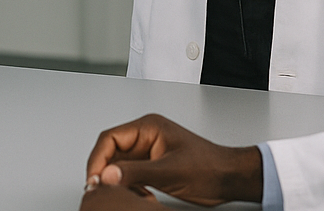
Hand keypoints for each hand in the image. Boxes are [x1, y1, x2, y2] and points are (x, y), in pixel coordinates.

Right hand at [84, 114, 262, 206]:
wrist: (230, 178)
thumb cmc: (209, 167)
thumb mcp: (169, 171)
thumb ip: (136, 173)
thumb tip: (107, 175)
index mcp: (148, 127)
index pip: (110, 138)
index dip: (98, 158)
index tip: (94, 178)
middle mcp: (146, 136)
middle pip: (112, 151)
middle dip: (105, 171)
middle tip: (101, 189)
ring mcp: (149, 151)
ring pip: (119, 165)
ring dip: (118, 181)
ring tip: (121, 195)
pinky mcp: (153, 165)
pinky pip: (131, 174)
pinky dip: (129, 187)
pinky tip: (138, 196)